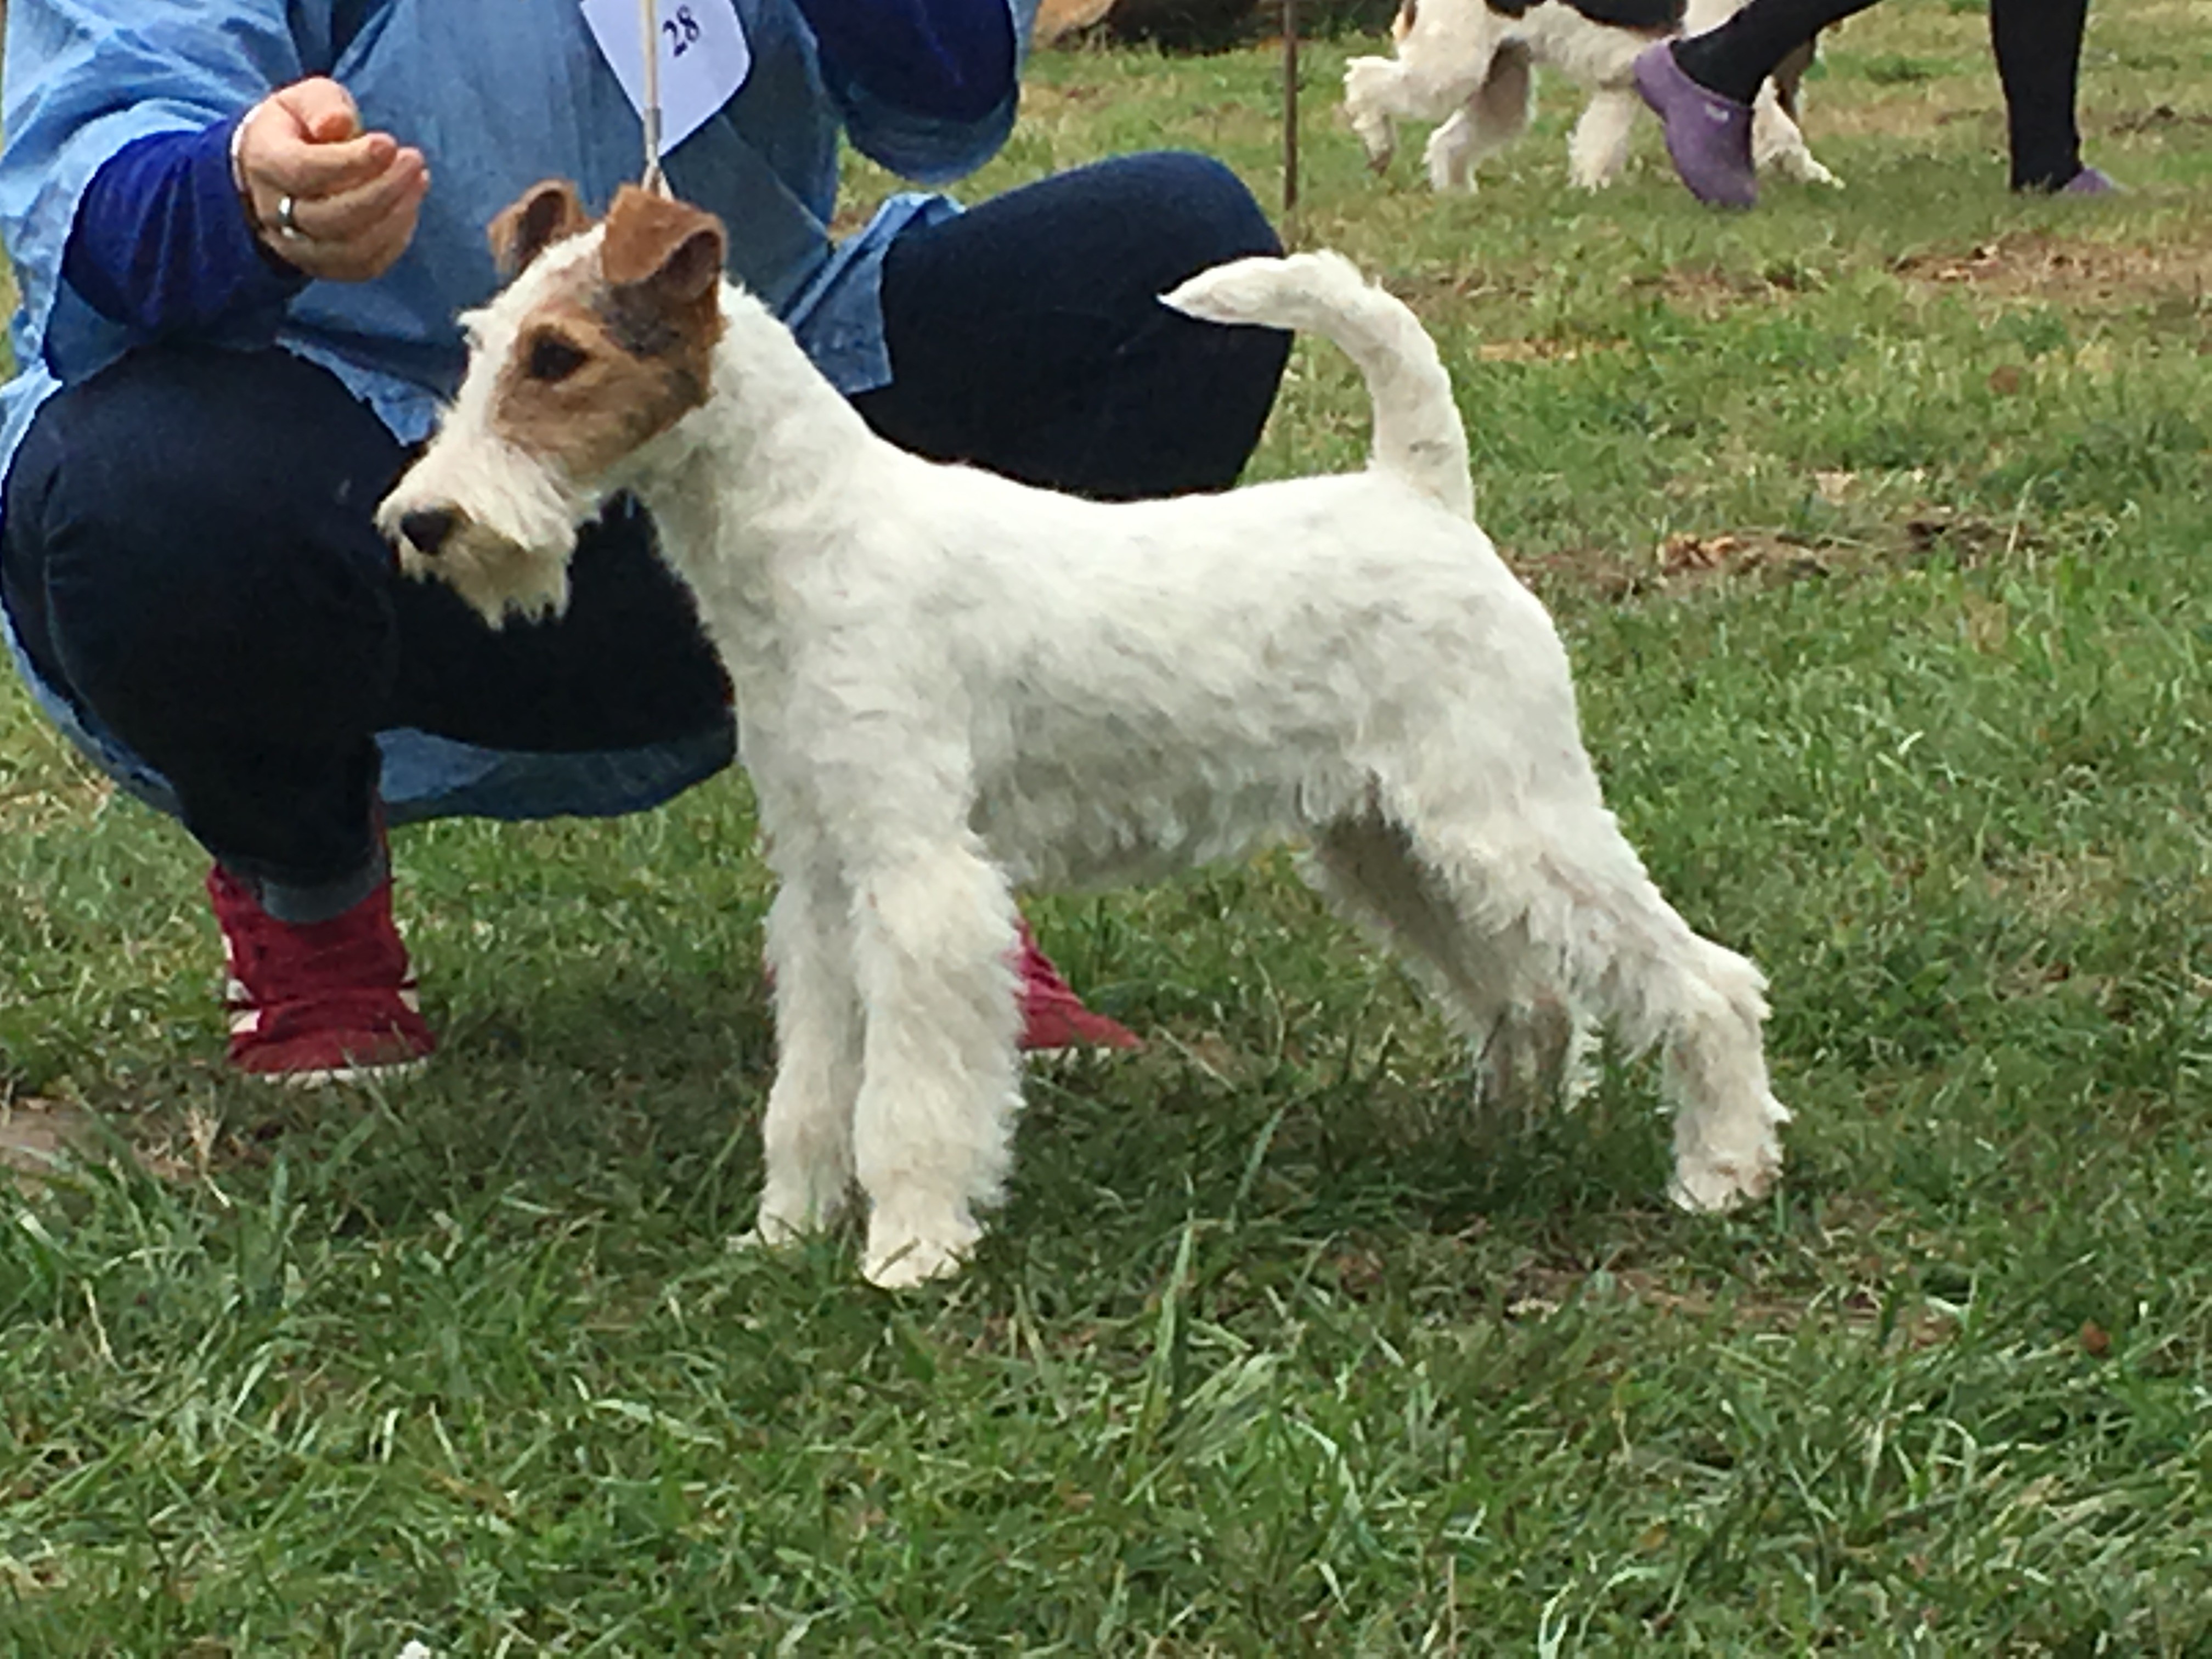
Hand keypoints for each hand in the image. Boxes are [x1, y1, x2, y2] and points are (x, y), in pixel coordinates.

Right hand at [233, 78, 429, 281]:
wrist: (278, 168)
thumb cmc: (299, 127)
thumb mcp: (305, 99)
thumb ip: (322, 106)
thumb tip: (338, 124)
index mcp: (265, 162)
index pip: (305, 172)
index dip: (351, 162)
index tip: (389, 143)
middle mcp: (273, 212)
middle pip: (330, 218)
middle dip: (382, 191)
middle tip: (413, 160)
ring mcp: (296, 246)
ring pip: (350, 249)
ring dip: (394, 218)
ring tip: (418, 180)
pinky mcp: (324, 264)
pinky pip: (364, 266)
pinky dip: (394, 240)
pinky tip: (409, 206)